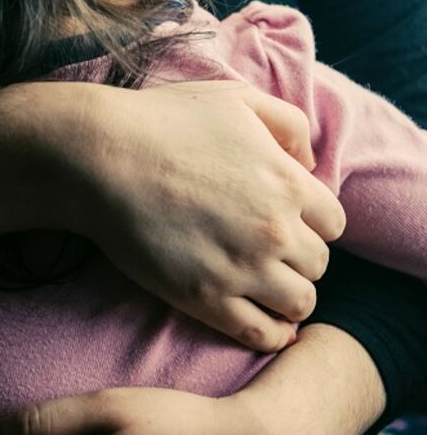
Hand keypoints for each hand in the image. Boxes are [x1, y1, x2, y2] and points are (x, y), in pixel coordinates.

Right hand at [66, 80, 345, 350]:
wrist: (101, 158)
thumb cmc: (163, 122)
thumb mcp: (236, 100)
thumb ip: (287, 124)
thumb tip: (309, 163)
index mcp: (288, 184)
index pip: (333, 223)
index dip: (312, 223)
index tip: (287, 223)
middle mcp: (275, 231)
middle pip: (318, 265)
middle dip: (298, 259)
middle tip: (269, 253)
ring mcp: (241, 270)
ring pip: (299, 303)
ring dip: (288, 297)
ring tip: (265, 288)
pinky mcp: (205, 299)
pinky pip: (261, 334)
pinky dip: (271, 334)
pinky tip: (262, 322)